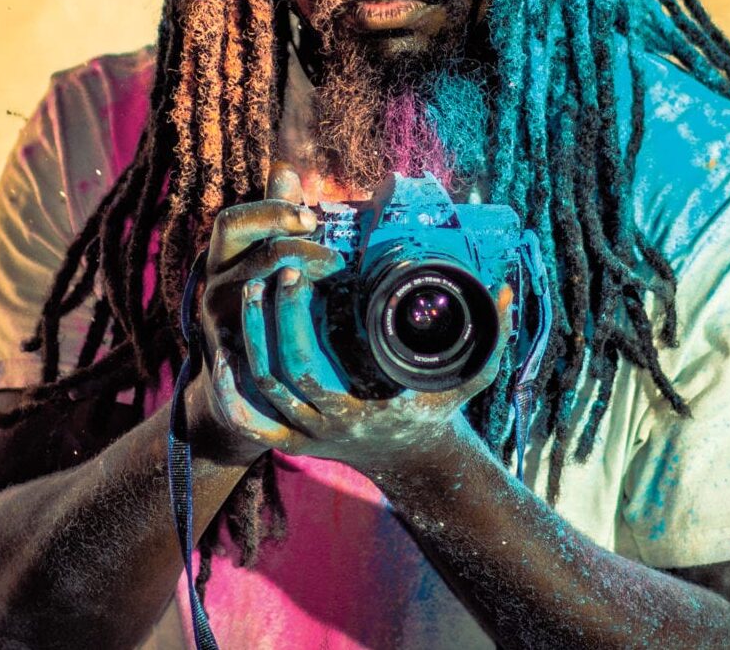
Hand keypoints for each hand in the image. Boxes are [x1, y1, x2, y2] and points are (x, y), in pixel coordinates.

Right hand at [181, 162, 335, 464]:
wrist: (233, 382)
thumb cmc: (256, 304)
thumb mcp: (258, 258)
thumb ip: (271, 217)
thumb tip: (287, 171)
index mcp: (220, 259)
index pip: (230, 221)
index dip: (270, 212)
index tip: (311, 216)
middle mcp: (214, 289)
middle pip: (253, 257)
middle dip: (299, 250)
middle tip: (335, 257)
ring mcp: (220, 328)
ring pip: (257, 300)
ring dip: (299, 289)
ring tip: (334, 282)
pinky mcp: (233, 363)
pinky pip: (253, 346)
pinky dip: (280, 337)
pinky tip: (312, 331)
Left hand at [220, 164, 514, 470]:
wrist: (414, 462)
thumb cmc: (436, 413)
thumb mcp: (467, 378)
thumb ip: (491, 338)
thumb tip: (504, 291)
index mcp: (354, 414)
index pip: (304, 369)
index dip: (292, 321)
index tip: (302, 271)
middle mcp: (321, 428)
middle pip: (273, 373)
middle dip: (265, 318)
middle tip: (275, 268)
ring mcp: (301, 436)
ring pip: (256, 389)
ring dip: (246, 339)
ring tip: (253, 287)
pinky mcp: (287, 438)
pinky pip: (248, 418)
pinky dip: (231, 388)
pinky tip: (225, 348)